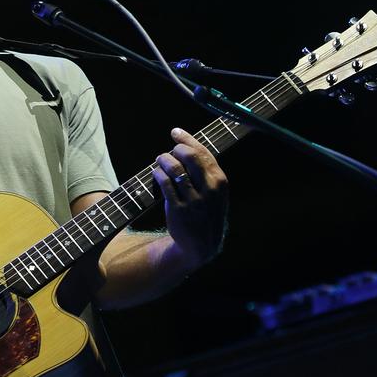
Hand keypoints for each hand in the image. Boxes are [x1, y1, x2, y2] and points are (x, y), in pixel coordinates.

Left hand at [153, 127, 228, 268]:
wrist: (202, 244)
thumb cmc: (206, 212)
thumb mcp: (215, 192)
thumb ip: (206, 170)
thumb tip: (187, 144)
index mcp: (220, 181)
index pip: (203, 152)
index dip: (187, 139)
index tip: (176, 132)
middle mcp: (209, 189)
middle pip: (189, 156)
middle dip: (175, 149)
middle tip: (168, 152)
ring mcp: (194, 200)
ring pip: (174, 168)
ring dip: (163, 160)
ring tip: (160, 162)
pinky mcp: (178, 209)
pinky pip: (164, 183)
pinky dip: (157, 174)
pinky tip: (156, 174)